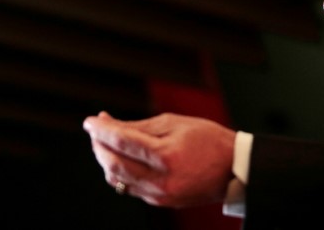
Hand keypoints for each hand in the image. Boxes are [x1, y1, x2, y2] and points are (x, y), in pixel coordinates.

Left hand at [82, 111, 235, 206]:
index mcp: (166, 155)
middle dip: (98, 146)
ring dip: (105, 160)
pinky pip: (130, 188)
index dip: (101, 130)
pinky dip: (119, 172)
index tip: (89, 121)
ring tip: (105, 142)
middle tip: (95, 130)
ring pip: (117, 180)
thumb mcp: (174, 123)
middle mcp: (161, 179)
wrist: (234, 170)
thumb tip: (107, 123)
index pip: (121, 141)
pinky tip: (120, 157)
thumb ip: (138, 126)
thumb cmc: (207, 140)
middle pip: (113, 164)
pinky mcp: (161, 202)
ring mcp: (160, 195)